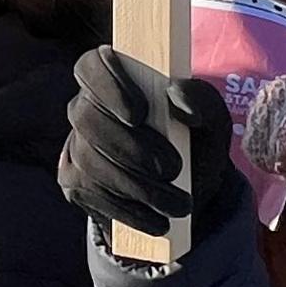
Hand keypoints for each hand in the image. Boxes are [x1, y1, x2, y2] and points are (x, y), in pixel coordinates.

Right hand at [58, 48, 244, 242]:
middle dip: (132, 147)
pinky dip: (129, 211)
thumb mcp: (211, 119)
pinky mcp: (74, 182)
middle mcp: (86, 107)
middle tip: (173, 169)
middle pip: (87, 117)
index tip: (139, 113)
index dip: (107, 86)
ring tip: (178, 204)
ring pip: (91, 161)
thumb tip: (178, 99)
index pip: (90, 66)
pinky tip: (157, 221)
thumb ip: (200, 99)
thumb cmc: (195, 141)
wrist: (187, 190)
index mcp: (115, 78)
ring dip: (138, 186)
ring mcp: (75, 145)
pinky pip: (92, 194)